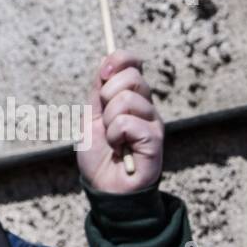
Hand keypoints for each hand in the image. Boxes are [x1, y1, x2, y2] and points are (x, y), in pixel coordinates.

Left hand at [76, 50, 163, 193]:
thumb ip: (99, 90)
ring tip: (112, 139)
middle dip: (108, 94)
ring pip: (128, 100)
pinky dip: (115, 135)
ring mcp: (153, 122)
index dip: (120, 60)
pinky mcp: (155, 139)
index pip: (133, 63)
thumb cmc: (98, 154)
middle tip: (104, 118)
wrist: (105, 186)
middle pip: (133, 76)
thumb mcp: (91, 116)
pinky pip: (128, 123)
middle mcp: (146, 106)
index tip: (103, 72)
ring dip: (109, 121)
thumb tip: (105, 61)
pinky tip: (120, 149)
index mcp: (131, 97)